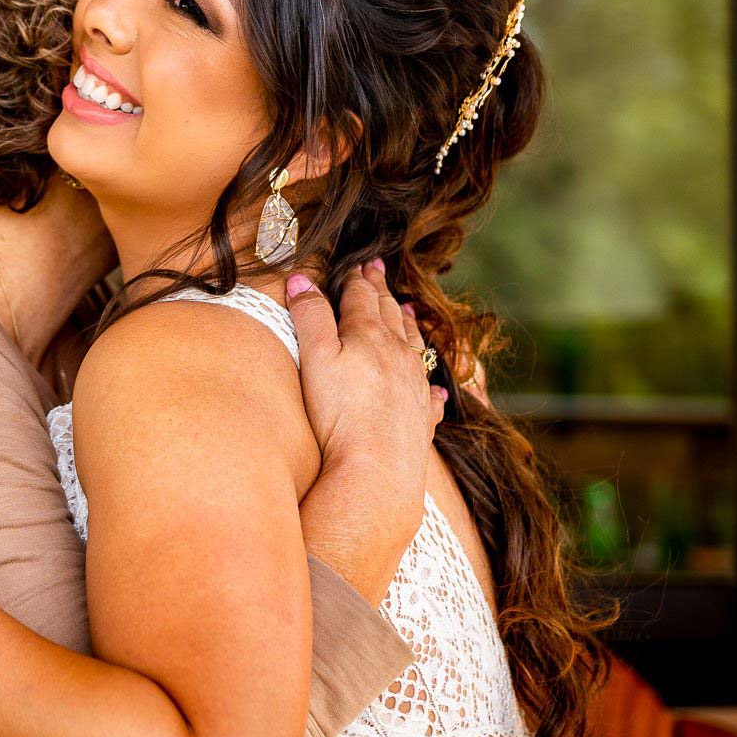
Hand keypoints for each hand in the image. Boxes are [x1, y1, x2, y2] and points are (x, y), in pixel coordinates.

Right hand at [287, 260, 444, 485]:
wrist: (376, 472)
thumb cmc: (339, 414)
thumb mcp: (315, 357)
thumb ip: (309, 316)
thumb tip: (301, 278)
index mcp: (369, 336)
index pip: (362, 298)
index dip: (358, 280)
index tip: (359, 265)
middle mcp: (398, 355)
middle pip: (390, 315)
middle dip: (382, 292)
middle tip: (378, 271)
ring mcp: (414, 387)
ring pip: (414, 347)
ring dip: (409, 325)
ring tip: (408, 311)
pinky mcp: (421, 419)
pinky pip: (429, 394)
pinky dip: (430, 383)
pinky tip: (435, 386)